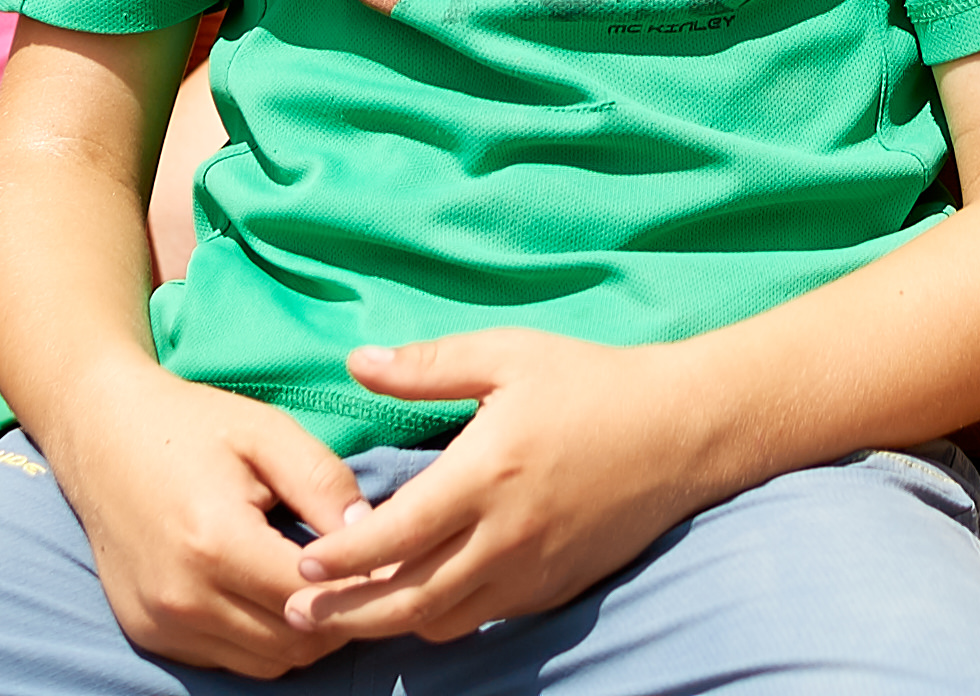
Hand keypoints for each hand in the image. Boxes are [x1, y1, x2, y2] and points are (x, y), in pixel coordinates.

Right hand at [40, 369, 363, 679]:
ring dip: (303, 634)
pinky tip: (271, 593)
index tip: (388, 561)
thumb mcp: (267, 432)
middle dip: (339, 616)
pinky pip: (227, 660)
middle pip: (294, 642)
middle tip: (363, 577)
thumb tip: (376, 535)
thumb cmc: (191, 424)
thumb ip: (324, 484)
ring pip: (266, 663)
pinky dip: (261, 639)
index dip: (361, 585)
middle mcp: (183, 596)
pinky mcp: (149, 633)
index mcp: (216, 541)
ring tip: (322, 586)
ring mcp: (161, 622)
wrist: (101, 434)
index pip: (314, 598)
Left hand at [281, 328, 733, 644]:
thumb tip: (356, 362)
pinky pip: (485, 618)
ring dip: (390, 623)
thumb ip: (427, 365)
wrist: (682, 431)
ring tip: (347, 614)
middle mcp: (506, 536)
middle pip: (407, 599)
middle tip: (297, 614)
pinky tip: (417, 602)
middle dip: (346, 612)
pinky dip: (441, 618)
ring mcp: (533, 571)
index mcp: (486, 474)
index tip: (301, 563)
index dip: (340, 559)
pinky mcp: (555, 589)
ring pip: (443, 621)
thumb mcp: (508, 355)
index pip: (393, 537)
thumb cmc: (593, 383)